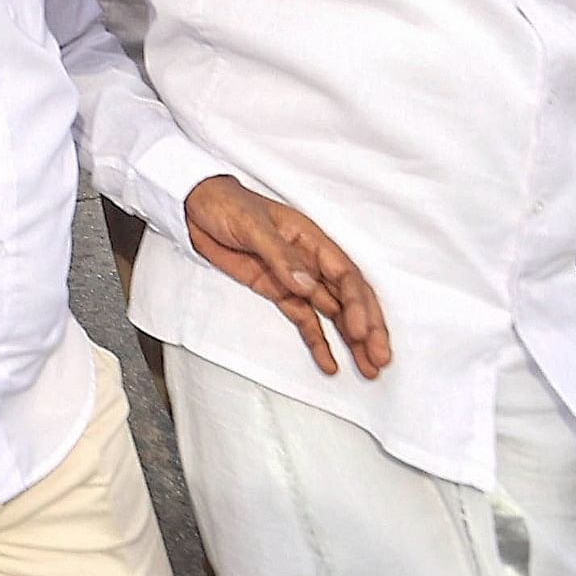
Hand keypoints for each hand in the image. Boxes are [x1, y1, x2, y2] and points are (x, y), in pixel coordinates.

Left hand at [183, 174, 387, 377]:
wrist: (195, 207)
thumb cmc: (227, 206)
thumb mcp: (252, 226)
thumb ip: (280, 256)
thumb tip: (307, 285)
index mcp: (312, 240)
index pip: (346, 276)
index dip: (358, 305)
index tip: (362, 332)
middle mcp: (311, 261)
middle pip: (349, 298)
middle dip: (368, 329)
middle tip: (380, 359)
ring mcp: (296, 279)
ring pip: (333, 313)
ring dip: (352, 341)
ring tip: (369, 370)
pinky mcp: (278, 292)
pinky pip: (304, 319)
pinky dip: (318, 341)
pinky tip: (330, 364)